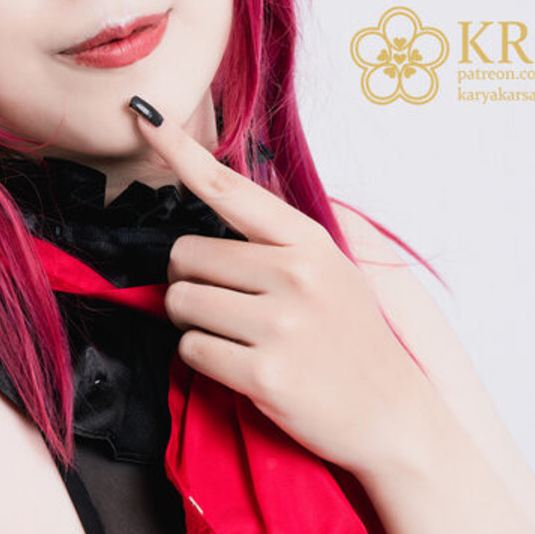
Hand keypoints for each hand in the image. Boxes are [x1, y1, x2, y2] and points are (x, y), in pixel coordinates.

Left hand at [129, 98, 431, 477]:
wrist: (391, 415)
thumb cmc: (350, 341)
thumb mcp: (330, 272)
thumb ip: (277, 243)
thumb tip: (212, 203)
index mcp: (307, 242)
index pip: (228, 188)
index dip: (178, 151)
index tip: (143, 117)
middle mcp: (294, 275)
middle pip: (185, 255)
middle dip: (188, 281)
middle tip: (225, 305)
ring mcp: (280, 325)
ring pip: (180, 303)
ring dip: (192, 322)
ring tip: (237, 336)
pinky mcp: (264, 373)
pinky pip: (191, 350)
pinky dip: (201, 359)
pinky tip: (240, 366)